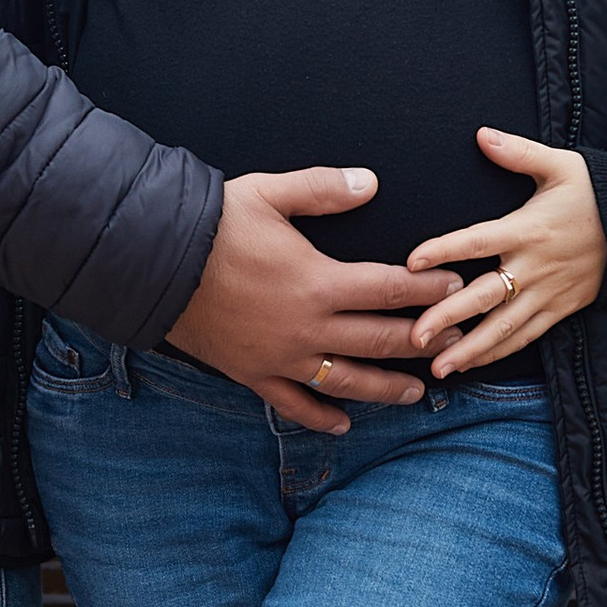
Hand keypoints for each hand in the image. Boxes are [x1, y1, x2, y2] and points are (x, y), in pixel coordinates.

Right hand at [171, 168, 463, 436]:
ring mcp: (281, 357)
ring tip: (416, 394)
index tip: (456, 285)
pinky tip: (343, 424)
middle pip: (380, 341)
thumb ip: (323, 190)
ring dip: (386, 389)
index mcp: (318, 282)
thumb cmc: (212, 225)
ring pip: (347, 382)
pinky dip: (320, 417)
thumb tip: (371, 182)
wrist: (151, 264)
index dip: (428, 288)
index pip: (391, 289)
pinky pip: (294, 405)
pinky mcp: (253, 374)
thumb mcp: (269, 194)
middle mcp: (307, 327)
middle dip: (421, 341)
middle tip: (452, 341)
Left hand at [406, 130, 606, 376]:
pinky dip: (498, 353)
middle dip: (448, 317)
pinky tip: (470, 364)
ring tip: (438, 368)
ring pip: (504, 328)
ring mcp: (548, 292)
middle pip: (485, 296)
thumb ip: (518, 152)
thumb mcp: (561, 165)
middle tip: (414, 336)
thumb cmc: (597, 192)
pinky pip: (526, 336)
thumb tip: (481, 134)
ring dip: (470, 350)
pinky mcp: (561, 309)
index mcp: (528, 229)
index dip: (445, 249)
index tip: (412, 261)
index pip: (478, 240)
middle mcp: (535, 266)